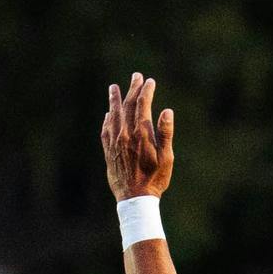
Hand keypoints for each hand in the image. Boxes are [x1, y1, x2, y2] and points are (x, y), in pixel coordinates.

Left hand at [101, 72, 173, 200]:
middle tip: (136, 76)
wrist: (134, 197)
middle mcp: (125, 134)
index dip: (146, 91)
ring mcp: (115, 142)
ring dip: (114, 100)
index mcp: (141, 134)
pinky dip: (107, 119)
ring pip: (113, 115)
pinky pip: (105, 130)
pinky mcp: (108, 151)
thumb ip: (166, 133)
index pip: (143, 105)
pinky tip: (108, 114)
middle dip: (132, 89)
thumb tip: (167, 111)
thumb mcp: (167, 158)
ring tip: (114, 88)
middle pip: (128, 105)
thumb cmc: (155, 179)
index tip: (150, 81)